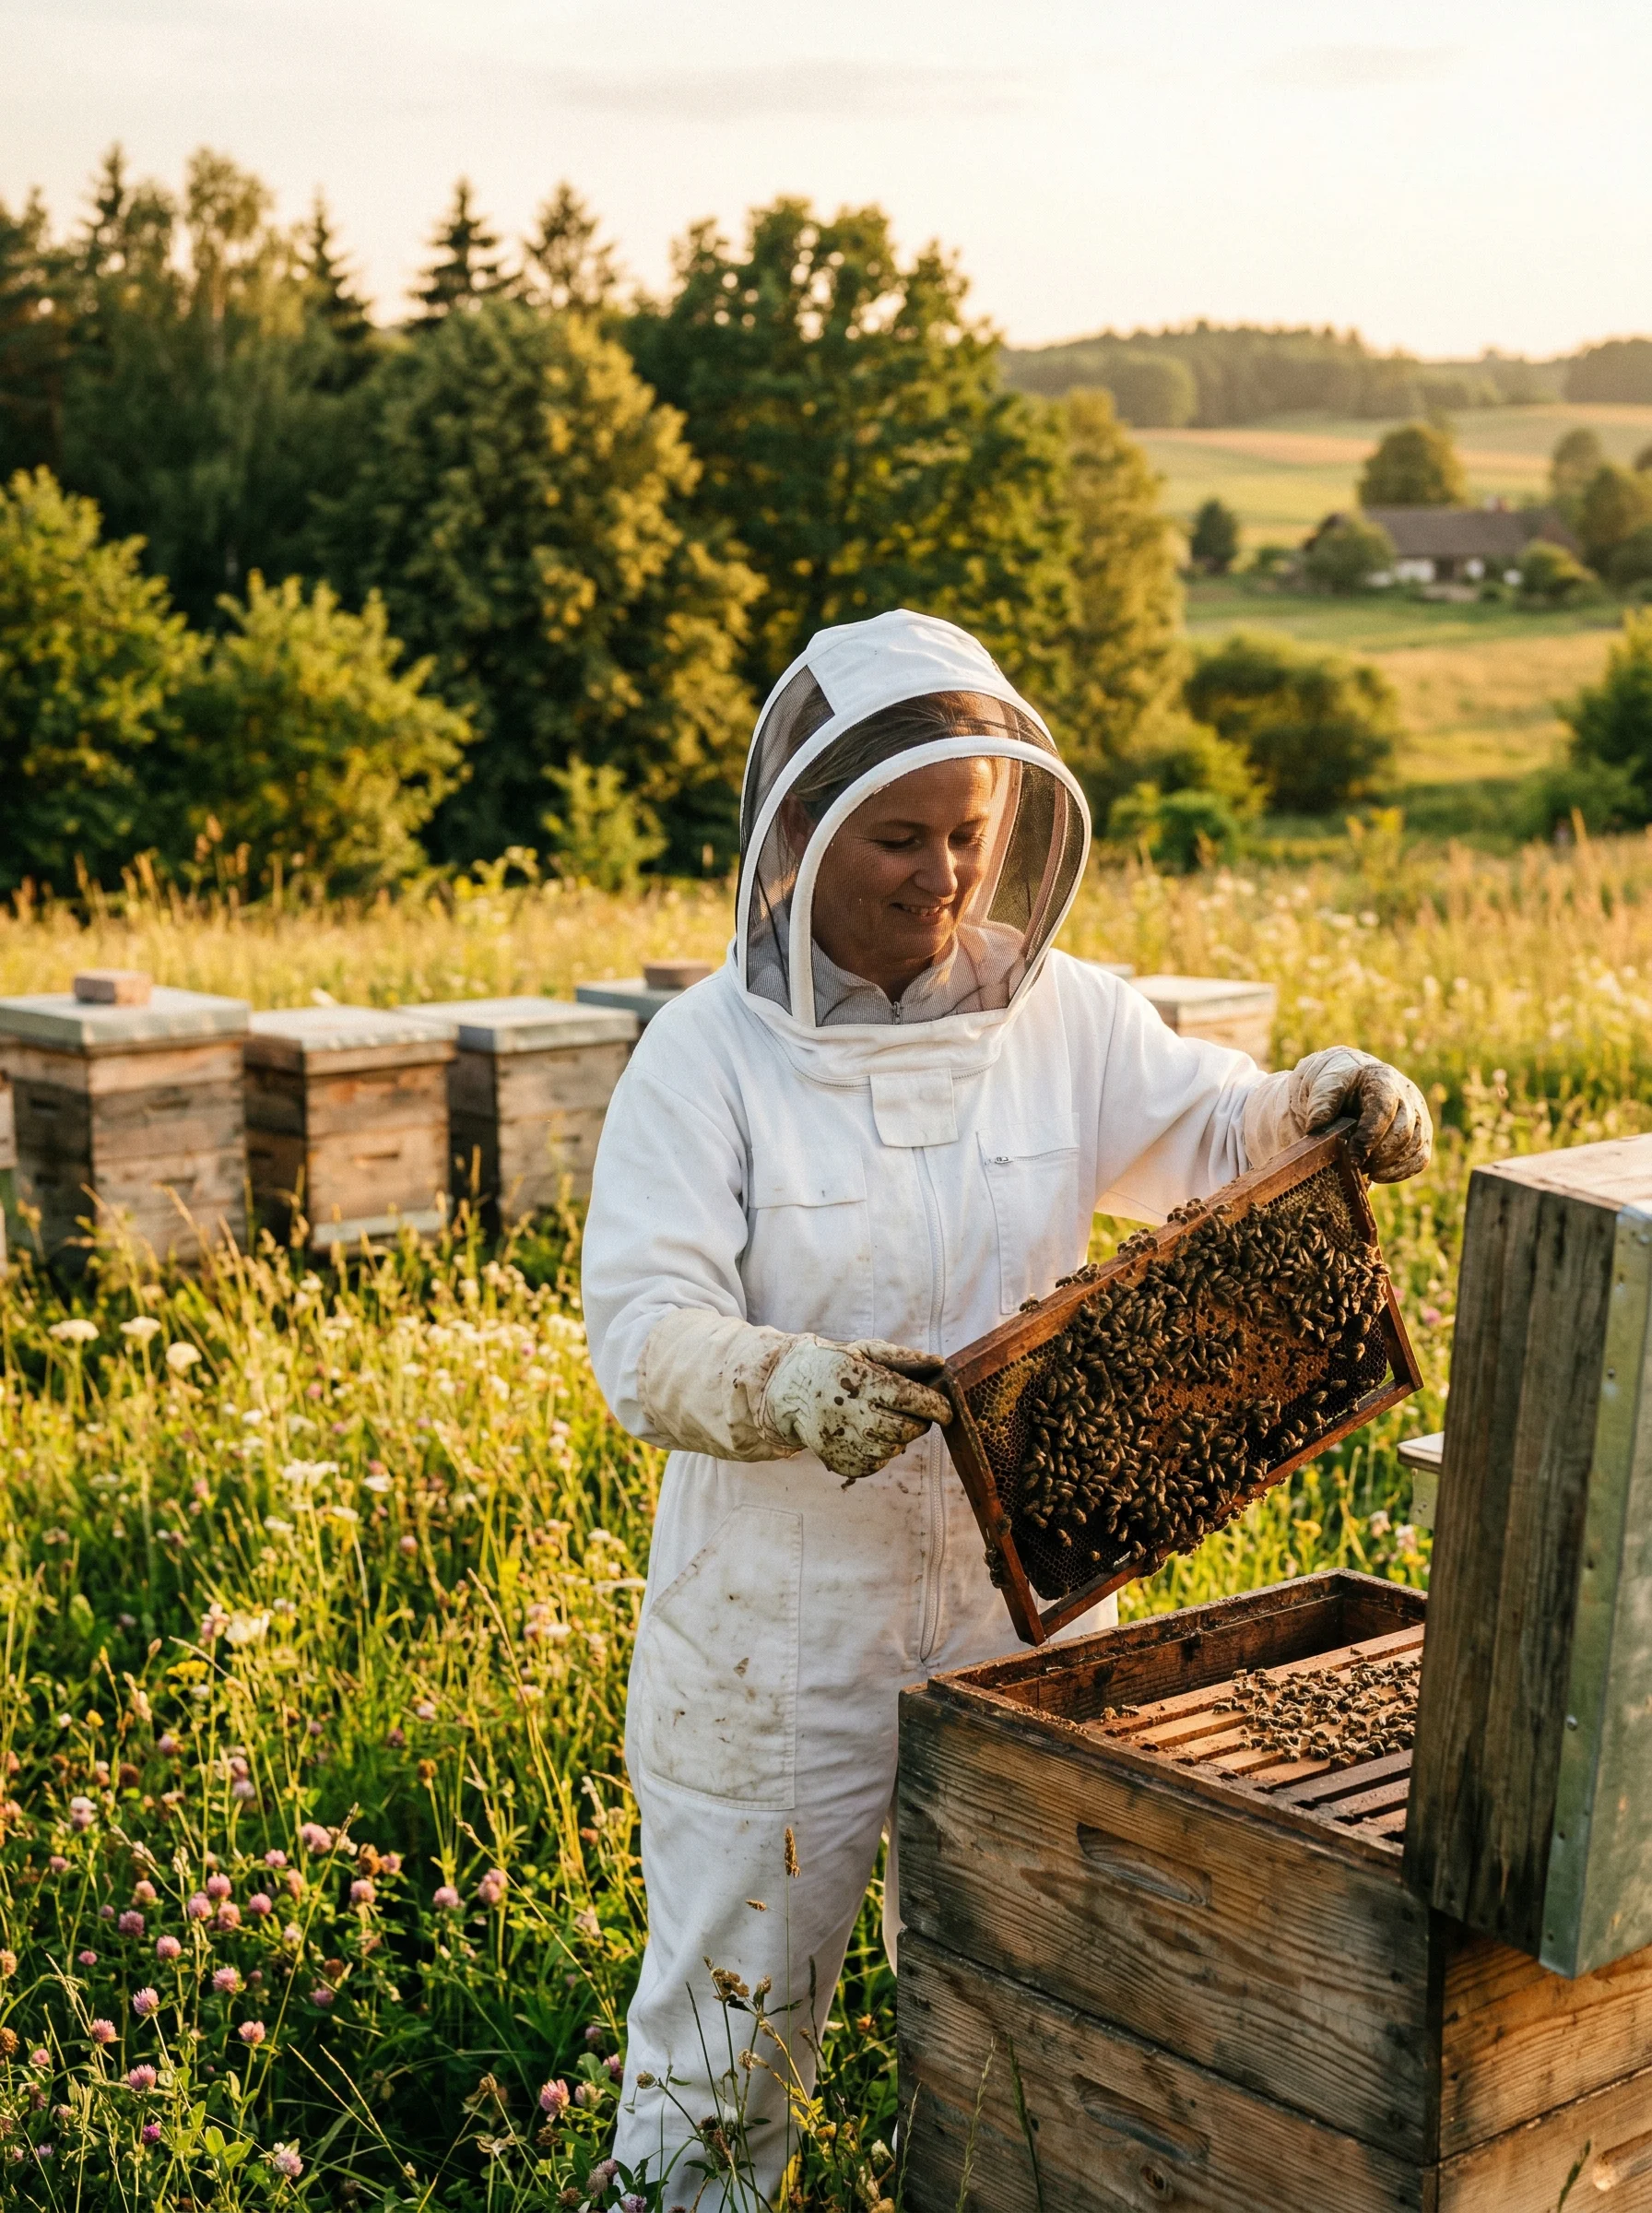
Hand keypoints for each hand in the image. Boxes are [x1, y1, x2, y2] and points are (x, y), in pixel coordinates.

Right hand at [763, 1337, 951, 1483]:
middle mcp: (851, 1413)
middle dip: (918, 1422)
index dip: (936, 1407)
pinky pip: (875, 1464)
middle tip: (911, 1412)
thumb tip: (940, 1363)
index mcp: (861, 1382)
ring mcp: (842, 1441)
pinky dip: (879, 1452)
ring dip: (898, 1438)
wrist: (790, 1391)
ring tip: (883, 1420)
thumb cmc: (835, 1367)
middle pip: (906, 1429)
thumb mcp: (865, 1351)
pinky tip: (867, 1434)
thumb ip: (903, 1357)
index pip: (912, 1399)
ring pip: (893, 1449)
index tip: (946, 1409)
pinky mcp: (838, 1461)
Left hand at [1291, 1046, 1432, 1180]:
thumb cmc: (1339, 1086)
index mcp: (1383, 1080)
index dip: (1369, 1136)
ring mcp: (1418, 1115)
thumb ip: (1321, 1103)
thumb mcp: (1325, 1086)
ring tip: (1363, 1170)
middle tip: (1355, 1166)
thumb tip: (1316, 1128)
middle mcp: (1408, 1095)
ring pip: (1415, 1147)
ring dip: (1388, 1165)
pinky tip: (1377, 1175)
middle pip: (1403, 1132)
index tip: (1352, 1157)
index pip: (1383, 1109)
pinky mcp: (1421, 1134)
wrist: (1352, 1084)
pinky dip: (1400, 1172)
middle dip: (1379, 1155)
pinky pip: (1421, 1158)